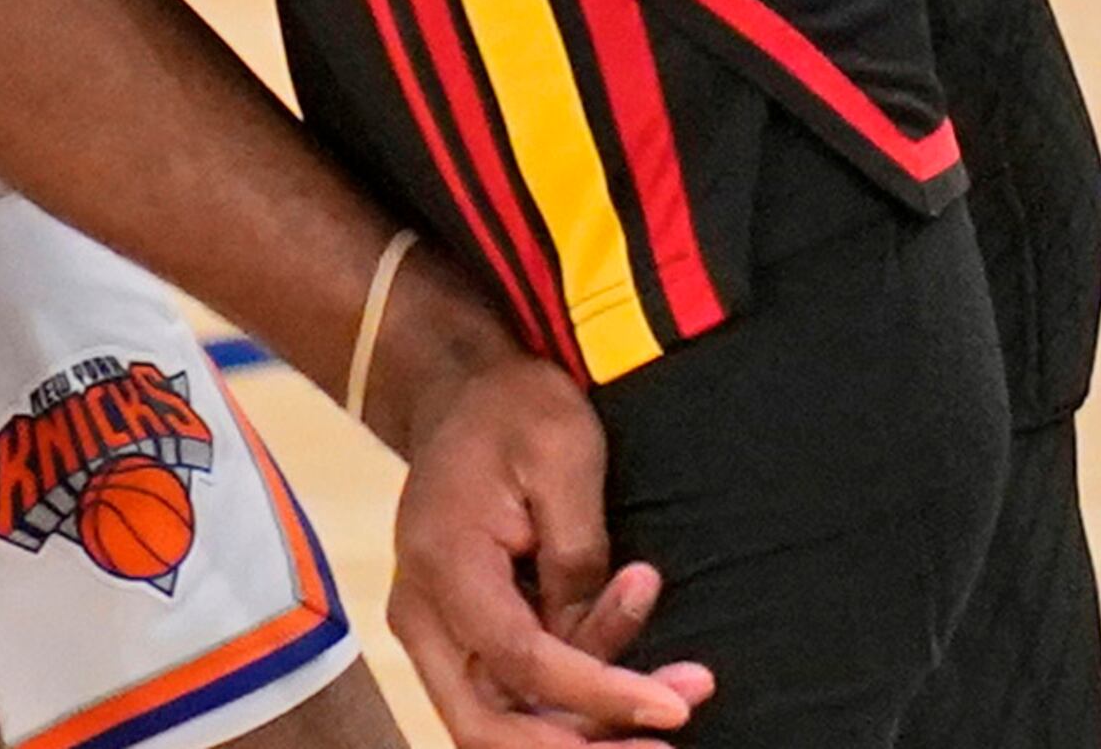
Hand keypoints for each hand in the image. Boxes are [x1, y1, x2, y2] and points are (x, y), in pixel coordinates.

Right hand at [379, 314, 710, 748]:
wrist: (461, 387)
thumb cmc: (514, 408)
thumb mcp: (563, 454)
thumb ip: (577, 557)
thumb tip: (593, 647)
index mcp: (443, 564)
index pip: (521, 661)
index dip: (597, 695)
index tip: (670, 709)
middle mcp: (423, 612)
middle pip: (488, 725)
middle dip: (579, 745)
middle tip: (662, 742)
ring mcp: (435, 629)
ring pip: (503, 718)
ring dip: (587, 723)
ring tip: (677, 693)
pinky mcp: (461, 632)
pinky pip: (512, 689)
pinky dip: (574, 695)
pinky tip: (635, 674)